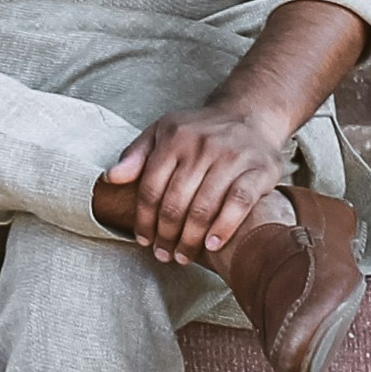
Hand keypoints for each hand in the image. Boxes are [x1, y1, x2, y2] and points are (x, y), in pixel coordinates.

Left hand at [105, 93, 293, 262]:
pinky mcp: (259, 169)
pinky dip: (224, 227)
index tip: (144, 241)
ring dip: (190, 239)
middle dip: (166, 235)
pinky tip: (212, 245)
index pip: (151, 188)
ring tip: (183, 256)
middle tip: (164, 255)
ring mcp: (232, 157)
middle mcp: (202, 145)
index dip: (144, 220)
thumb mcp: (162, 132)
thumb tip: (111, 178)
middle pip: (175, 202)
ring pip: (204, 207)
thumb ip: (136, 155)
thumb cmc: (199, 131)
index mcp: (174, 137)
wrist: (250, 115)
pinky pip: (238, 203)